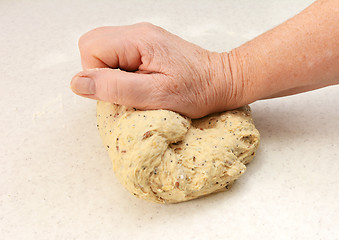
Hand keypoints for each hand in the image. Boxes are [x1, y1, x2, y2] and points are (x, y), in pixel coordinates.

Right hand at [70, 22, 246, 117]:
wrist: (223, 80)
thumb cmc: (198, 90)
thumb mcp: (156, 96)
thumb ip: (116, 88)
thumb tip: (78, 82)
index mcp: (138, 41)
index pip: (90, 48)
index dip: (98, 76)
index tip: (123, 91)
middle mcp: (138, 32)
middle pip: (93, 45)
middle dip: (102, 73)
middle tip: (129, 89)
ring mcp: (143, 37)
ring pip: (104, 51)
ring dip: (113, 73)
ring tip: (139, 86)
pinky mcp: (148, 46)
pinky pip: (119, 55)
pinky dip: (124, 71)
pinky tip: (144, 81)